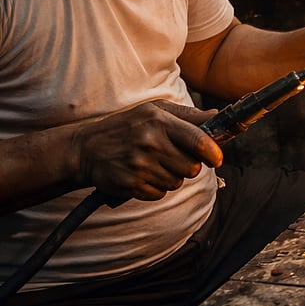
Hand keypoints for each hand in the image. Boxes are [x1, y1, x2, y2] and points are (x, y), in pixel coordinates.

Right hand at [75, 101, 220, 201]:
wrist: (86, 149)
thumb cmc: (127, 127)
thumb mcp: (155, 111)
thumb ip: (188, 115)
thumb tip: (216, 117)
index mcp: (159, 121)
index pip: (198, 140)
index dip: (213, 153)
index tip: (217, 158)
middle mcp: (150, 142)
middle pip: (191, 167)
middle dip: (188, 165)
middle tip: (173, 158)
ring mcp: (139, 165)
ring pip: (177, 182)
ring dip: (171, 177)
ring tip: (153, 164)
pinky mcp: (130, 184)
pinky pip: (159, 194)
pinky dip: (155, 188)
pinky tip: (143, 175)